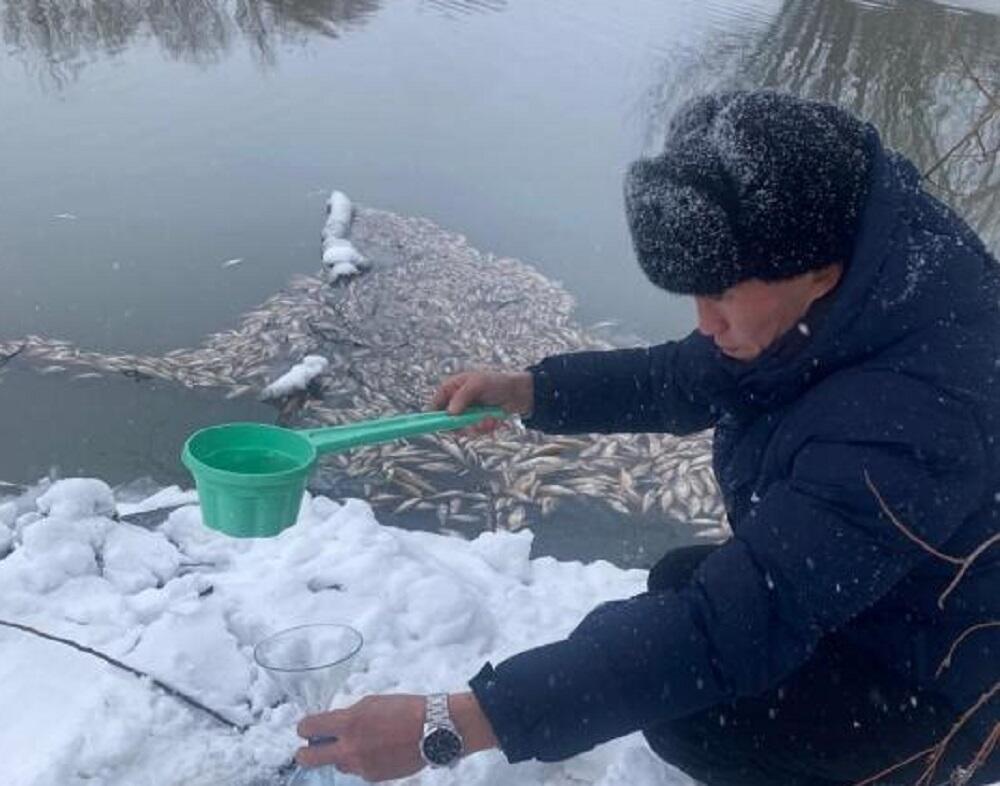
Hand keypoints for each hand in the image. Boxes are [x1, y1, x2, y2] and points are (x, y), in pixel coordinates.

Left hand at [296, 693, 498, 781]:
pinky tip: (380, 749)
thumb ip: (347, 715)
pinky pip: (358, 770)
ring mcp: (360, 766)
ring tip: (363, 742)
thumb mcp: (370, 703)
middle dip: (304, 754)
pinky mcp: (373, 777)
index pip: (307, 728)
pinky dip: (363, 760)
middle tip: (309, 749)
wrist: (434, 729)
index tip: (307, 728)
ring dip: (341, 754)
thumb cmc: (404, 709)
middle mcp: (349, 748)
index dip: (303, 728)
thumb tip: (331, 726)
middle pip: (308, 759)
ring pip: (337, 764)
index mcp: (348, 723)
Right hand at [430, 371, 533, 435]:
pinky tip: (494, 421)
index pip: (436, 404)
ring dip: (476, 427)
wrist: (518, 394)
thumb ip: (462, 397)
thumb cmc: (497, 383)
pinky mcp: (476, 423)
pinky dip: (484, 429)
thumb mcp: (478, 384)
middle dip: (462, 425)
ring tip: (489, 419)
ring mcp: (466, 414)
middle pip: (447, 421)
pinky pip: (474, 433)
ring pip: (461, 430)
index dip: (435, 415)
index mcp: (452, 388)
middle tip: (473, 424)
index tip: (439, 425)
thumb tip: (450, 413)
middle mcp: (456, 402)